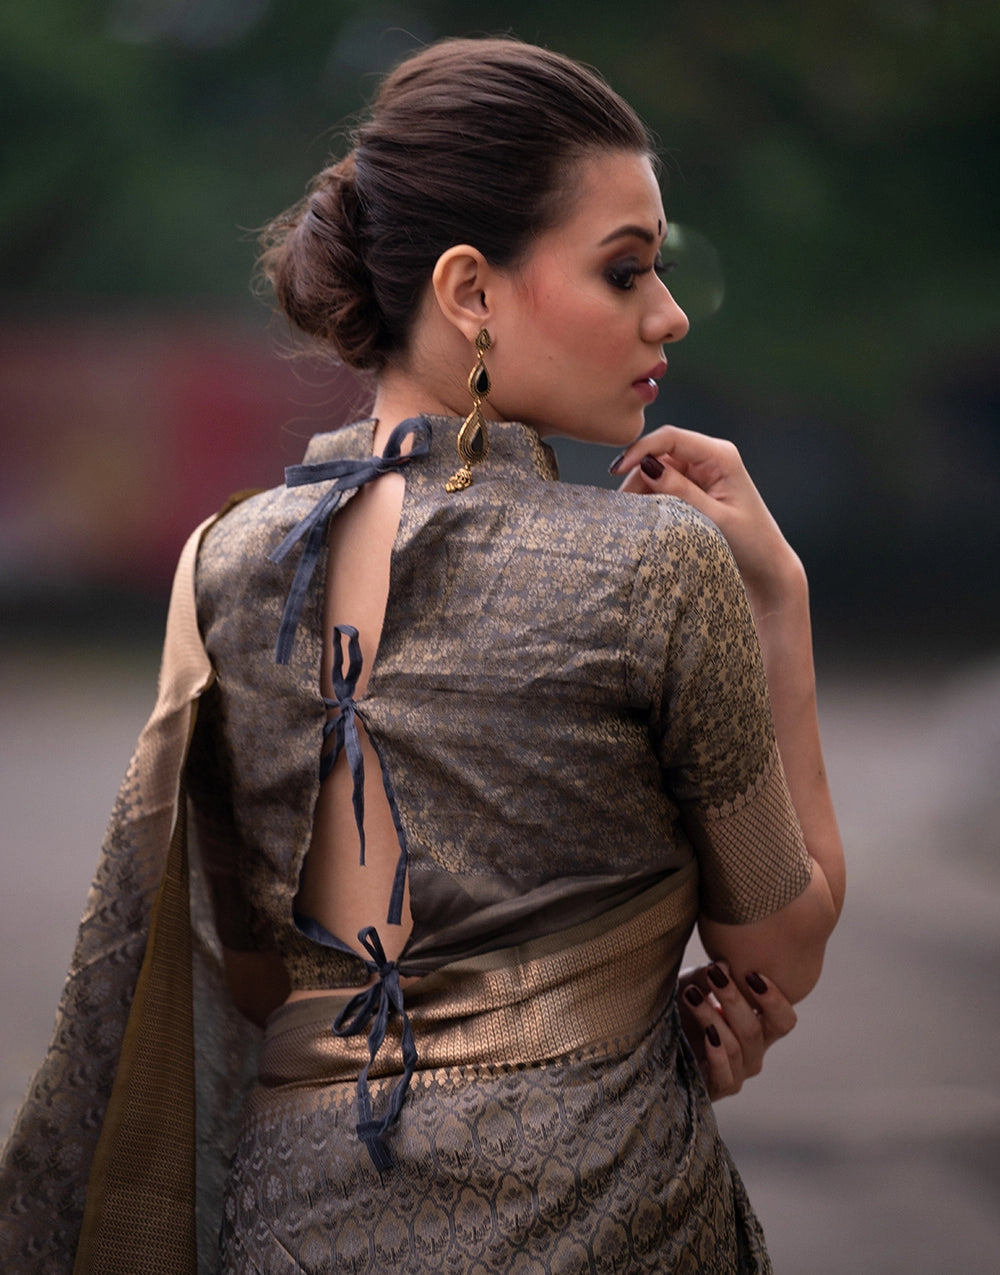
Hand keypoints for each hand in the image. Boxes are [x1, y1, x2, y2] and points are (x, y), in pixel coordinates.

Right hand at [612, 425, 800, 610]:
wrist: (767, 566)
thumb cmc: (750, 543)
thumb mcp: (714, 519)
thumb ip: (681, 492)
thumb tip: (647, 467)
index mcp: (721, 456)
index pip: (671, 438)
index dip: (641, 450)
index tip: (617, 471)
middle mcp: (710, 458)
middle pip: (660, 455)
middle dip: (638, 477)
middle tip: (624, 508)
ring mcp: (702, 473)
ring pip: (658, 471)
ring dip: (643, 491)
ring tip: (634, 519)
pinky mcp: (696, 489)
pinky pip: (665, 486)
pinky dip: (652, 500)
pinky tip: (646, 519)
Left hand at [676, 961, 796, 1099]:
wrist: (657, 1039)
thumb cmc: (683, 1009)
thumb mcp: (694, 986)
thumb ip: (710, 976)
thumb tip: (723, 965)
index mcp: (760, 1028)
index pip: (783, 1020)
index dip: (775, 999)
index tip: (752, 974)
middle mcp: (754, 1052)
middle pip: (756, 1029)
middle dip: (734, 999)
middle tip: (715, 975)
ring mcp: (739, 1073)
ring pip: (736, 1047)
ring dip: (712, 1018)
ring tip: (691, 995)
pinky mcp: (719, 1089)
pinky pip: (725, 1074)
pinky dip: (718, 1054)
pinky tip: (707, 1036)